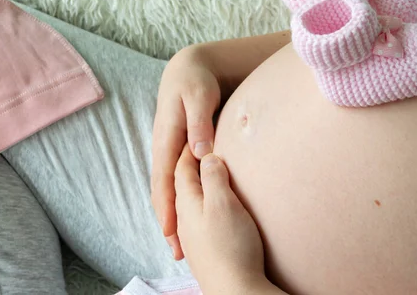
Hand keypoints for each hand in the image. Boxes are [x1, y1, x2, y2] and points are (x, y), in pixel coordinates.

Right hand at [151, 46, 220, 258]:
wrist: (187, 69)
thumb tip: (200, 154)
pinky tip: (184, 214)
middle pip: (162, 191)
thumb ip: (199, 124)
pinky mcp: (176, 150)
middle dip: (167, 220)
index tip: (171, 232)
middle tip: (176, 250)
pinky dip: (176, 199)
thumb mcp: (199, 97)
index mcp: (166, 138)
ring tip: (178, 241)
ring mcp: (168, 150)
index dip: (167, 207)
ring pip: (166, 188)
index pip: (164, 180)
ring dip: (171, 214)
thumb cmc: (195, 82)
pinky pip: (173, 180)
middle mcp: (163, 148)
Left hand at [175, 146, 279, 293]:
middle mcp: (184, 218)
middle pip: (181, 185)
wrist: (235, 289)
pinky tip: (210, 210)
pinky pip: (196, 217)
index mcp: (186, 202)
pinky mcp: (203, 248)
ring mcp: (192, 235)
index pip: (181, 169)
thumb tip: (206, 156)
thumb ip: (213, 177)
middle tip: (198, 152)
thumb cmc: (231, 246)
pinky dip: (201, 204)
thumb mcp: (223, 204)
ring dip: (195, 186)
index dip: (190, 151)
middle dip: (188, 167)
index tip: (199, 137)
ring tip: (204, 178)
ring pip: (188, 202)